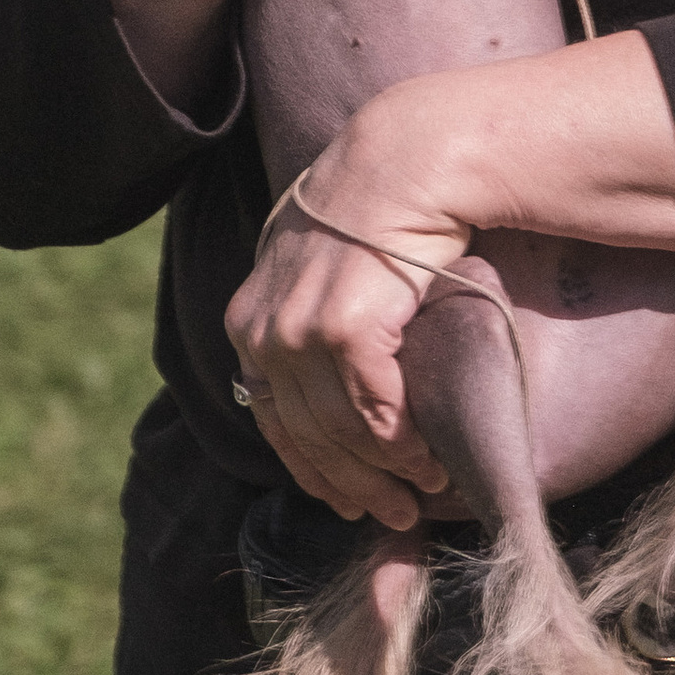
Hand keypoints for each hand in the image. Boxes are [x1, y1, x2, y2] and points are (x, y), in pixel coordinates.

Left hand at [225, 91, 465, 528]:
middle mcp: (262, 329)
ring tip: (423, 488)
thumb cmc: (379, 215)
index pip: (272, 418)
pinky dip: (400, 442)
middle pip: (304, 436)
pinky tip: (426, 456)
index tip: (351, 499)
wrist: (409, 160)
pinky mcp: (342, 327)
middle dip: (352, 484)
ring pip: (338, 431)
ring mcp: (297, 330)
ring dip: (385, 471)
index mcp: (248, 320)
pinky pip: (371, 409)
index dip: (313, 469)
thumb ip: (312, 321)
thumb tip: (336, 382)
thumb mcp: (323, 268)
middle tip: (395, 514)